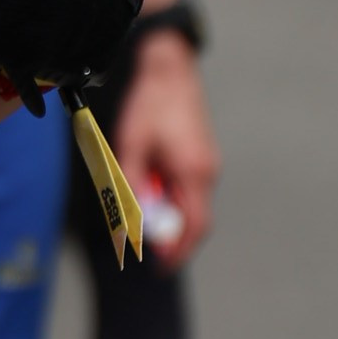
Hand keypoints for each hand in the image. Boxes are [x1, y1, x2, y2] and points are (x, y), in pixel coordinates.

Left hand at [114, 32, 219, 262]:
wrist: (169, 69)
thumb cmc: (148, 104)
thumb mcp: (130, 145)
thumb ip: (131, 184)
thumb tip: (131, 220)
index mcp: (193, 172)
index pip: (194, 227)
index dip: (178, 252)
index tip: (160, 268)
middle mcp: (207, 171)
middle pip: (194, 220)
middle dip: (171, 237)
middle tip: (144, 248)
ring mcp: (207, 163)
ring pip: (191, 204)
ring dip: (168, 214)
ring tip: (140, 204)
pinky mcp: (201, 156)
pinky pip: (188, 188)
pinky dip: (171, 198)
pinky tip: (149, 185)